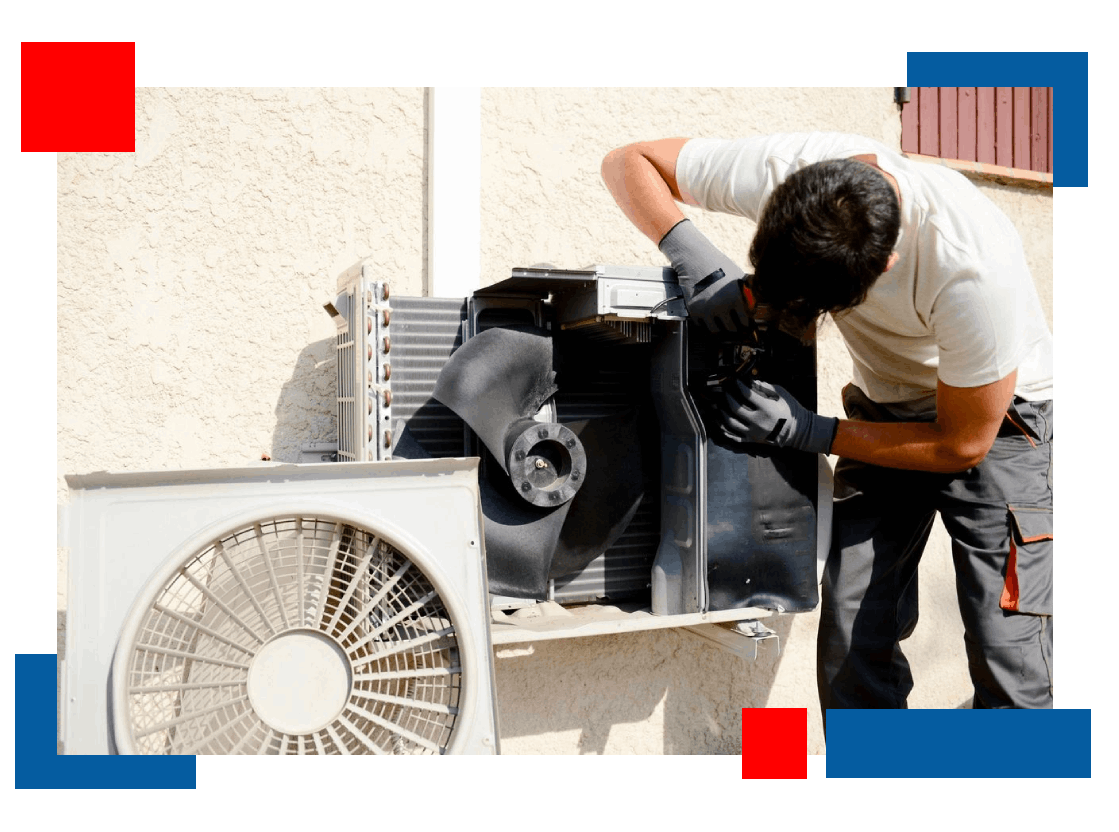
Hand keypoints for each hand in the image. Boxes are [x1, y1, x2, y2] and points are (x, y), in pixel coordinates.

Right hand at [658, 219, 754, 337]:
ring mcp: (707, 310)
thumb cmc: (719, 265)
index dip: (746, 323)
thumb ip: (747, 293)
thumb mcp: (738, 277)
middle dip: (734, 327)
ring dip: (720, 328)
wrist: (695, 260)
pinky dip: (706, 323)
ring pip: (716, 331)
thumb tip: (755, 306)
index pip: (745, 322)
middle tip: (734, 325)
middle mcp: (722, 306)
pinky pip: (702, 325)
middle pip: (732, 329)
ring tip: (722, 322)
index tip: (745, 324)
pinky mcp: (694, 311)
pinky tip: (709, 315)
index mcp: (736, 298)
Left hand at [717, 379, 837, 454]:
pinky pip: (734, 437)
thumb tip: (751, 381)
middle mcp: (759, 422)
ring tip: (719, 405)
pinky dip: (724, 430)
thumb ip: (766, 387)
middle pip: (735, 408)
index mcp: (767, 409)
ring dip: (722, 413)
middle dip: (727, 398)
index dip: (739, 386)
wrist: (798, 431)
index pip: (747, 395)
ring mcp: (754, 433)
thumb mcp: (782, 394)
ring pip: (731, 423)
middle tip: (724, 392)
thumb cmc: (790, 410)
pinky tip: (719, 422)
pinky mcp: (752, 441)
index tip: (735, 381)